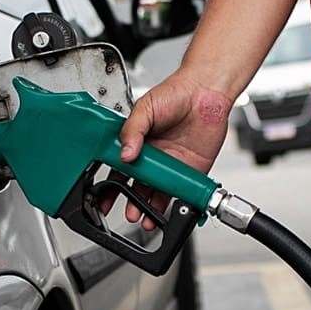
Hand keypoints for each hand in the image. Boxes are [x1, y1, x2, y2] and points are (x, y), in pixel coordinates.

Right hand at [108, 71, 232, 229]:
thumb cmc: (176, 93)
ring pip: (156, 193)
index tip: (104, 198)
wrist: (206, 92)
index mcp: (137, 142)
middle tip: (128, 212)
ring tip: (144, 217)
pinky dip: (174, 204)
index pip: (119, 169)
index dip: (111, 185)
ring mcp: (171, 165)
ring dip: (149, 208)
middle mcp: (153, 156)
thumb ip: (132, 130)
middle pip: (137, 186)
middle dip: (130, 202)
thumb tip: (125, 154)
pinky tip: (166, 211)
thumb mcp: (145, 107)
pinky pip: (180, 192)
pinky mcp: (190, 171)